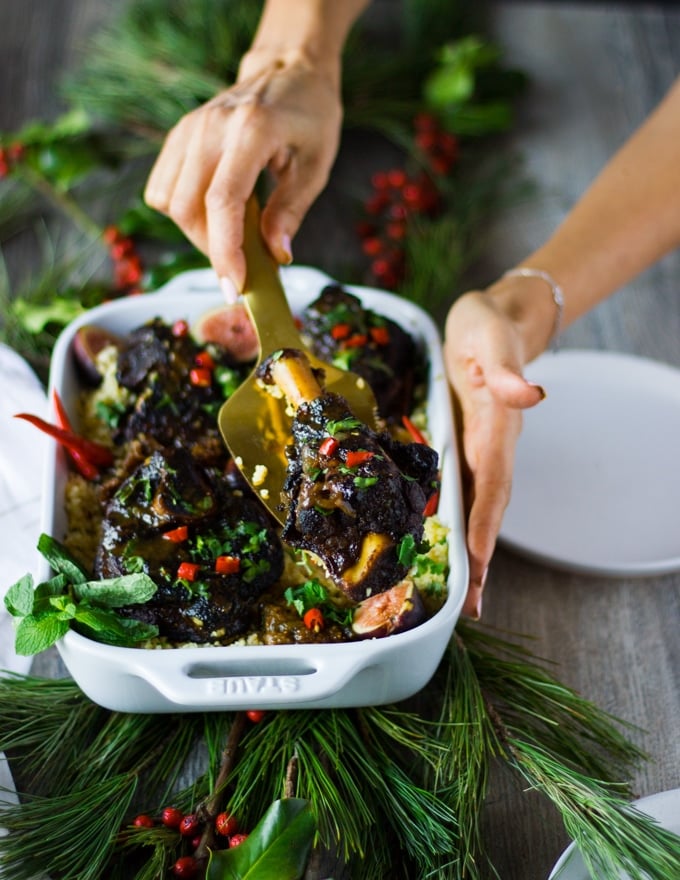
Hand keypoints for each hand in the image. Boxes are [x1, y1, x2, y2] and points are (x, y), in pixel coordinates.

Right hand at [144, 48, 342, 293]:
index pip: (222, 202)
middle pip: (187, 209)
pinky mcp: (178, 136)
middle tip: (243, 261)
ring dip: (196, 232)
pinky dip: (183, 212)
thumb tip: (275, 256)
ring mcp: (188, 129)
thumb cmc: (309, 117)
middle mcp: (210, 127)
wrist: (290, 69)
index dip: (225, 251)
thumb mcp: (315, 167)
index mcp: (250, 131)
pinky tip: (213, 211)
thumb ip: (290, 212)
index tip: (234, 286)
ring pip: (169, 202)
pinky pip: (163, 189)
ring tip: (231, 232)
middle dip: (212, 248)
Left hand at [443, 290, 545, 617]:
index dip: (485, 521)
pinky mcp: (466, 446)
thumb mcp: (492, 338)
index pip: (492, 481)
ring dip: (472, 550)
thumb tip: (531, 394)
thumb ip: (506, 368)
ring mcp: (480, 449)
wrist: (490, 323)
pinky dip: (457, 524)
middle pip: (489, 508)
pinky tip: (444, 548)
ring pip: (478, 507)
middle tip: (473, 605)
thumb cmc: (488, 329)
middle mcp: (492, 446)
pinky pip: (463, 492)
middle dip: (481, 555)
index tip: (478, 560)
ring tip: (464, 596)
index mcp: (496, 426)